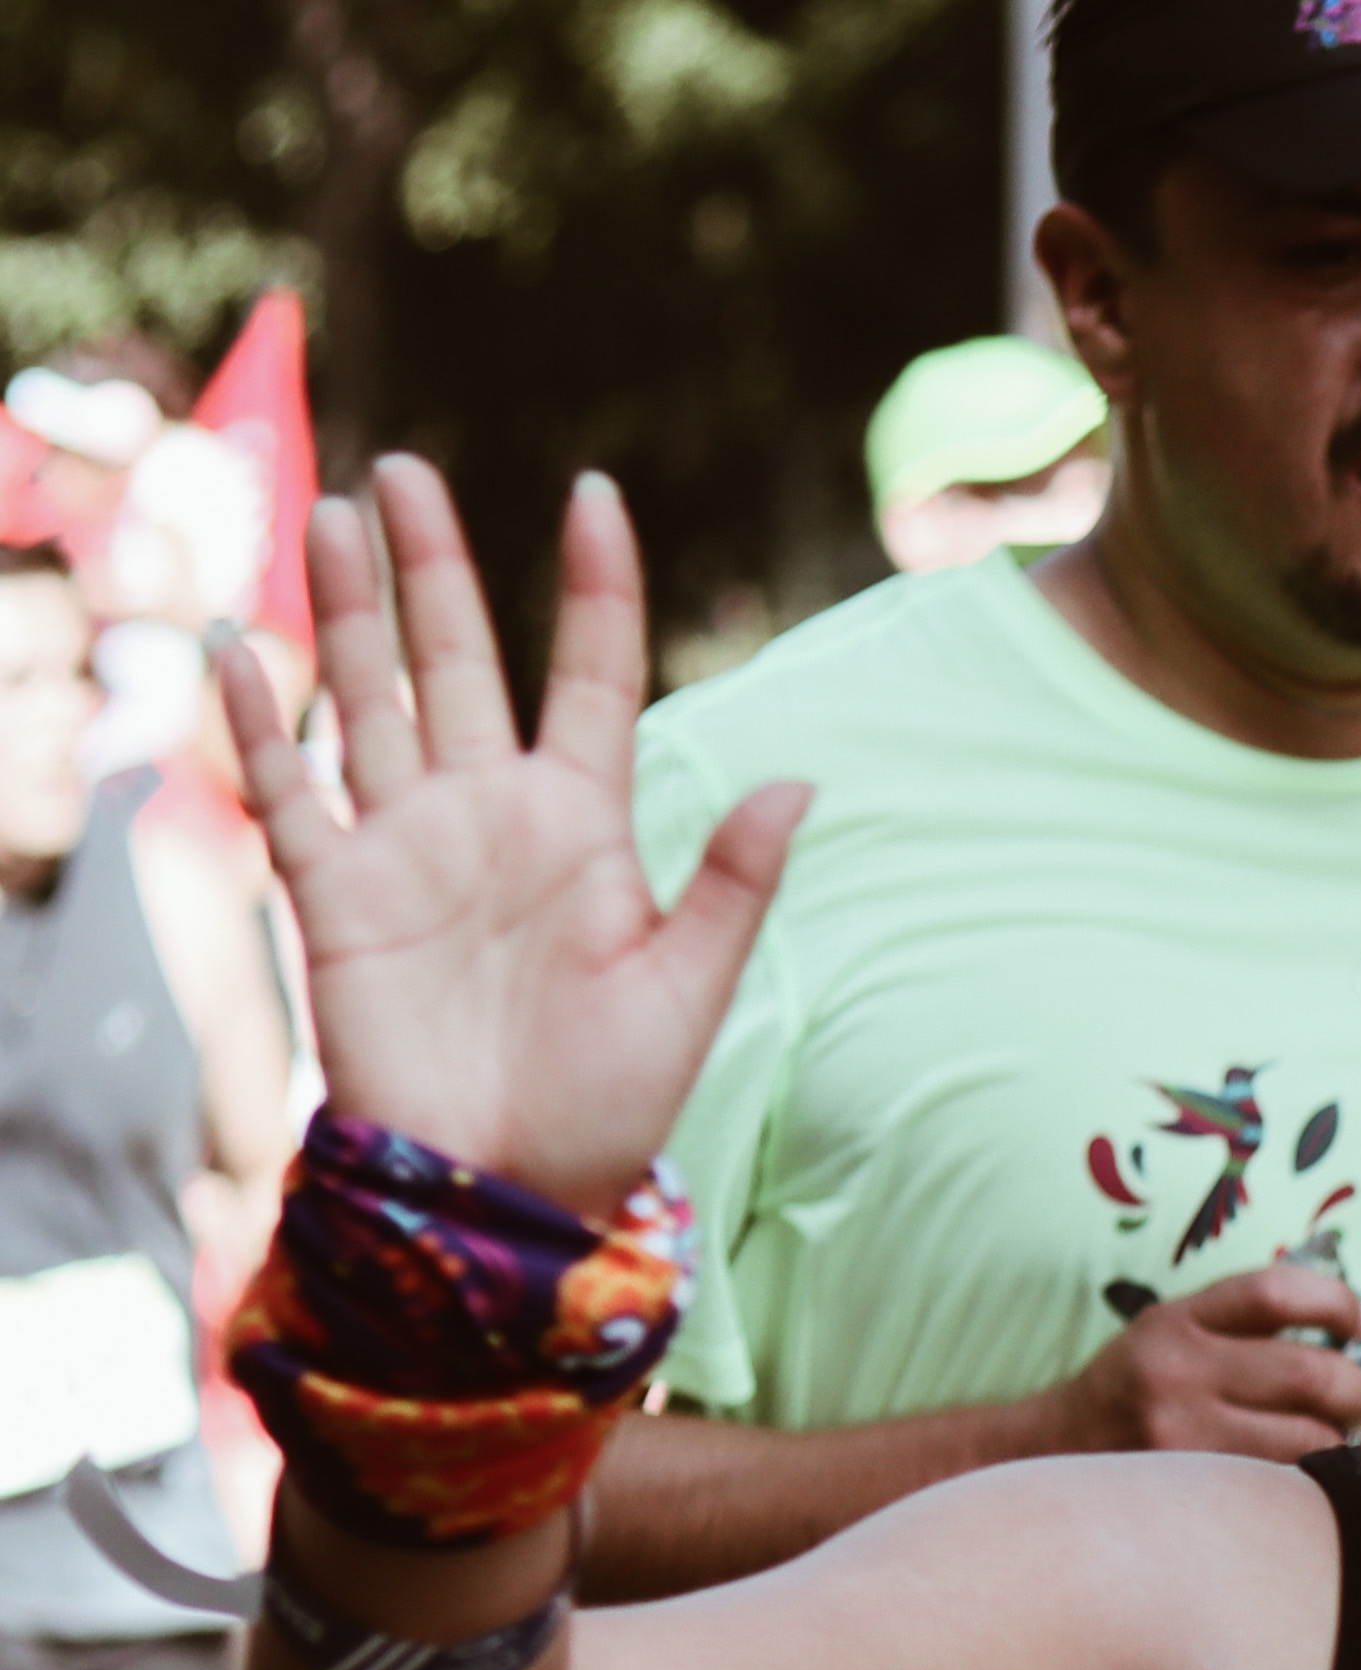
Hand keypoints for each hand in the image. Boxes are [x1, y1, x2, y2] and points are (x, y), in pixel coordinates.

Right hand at [216, 462, 806, 1224]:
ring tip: (335, 516)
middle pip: (461, 662)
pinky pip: (291, 789)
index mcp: (587, 826)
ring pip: (373, 699)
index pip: (591, 676)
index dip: (596, 588)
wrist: (508, 1187)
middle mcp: (492, 815)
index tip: (592, 495)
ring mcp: (408, 846)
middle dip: (433, 571)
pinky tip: (243, 651)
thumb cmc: (609, 1102)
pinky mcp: (336, 891)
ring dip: (350, 613)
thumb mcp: (690, 989)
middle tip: (407, 476)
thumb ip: (735, 883)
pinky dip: (262, 723)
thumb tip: (802, 780)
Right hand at [1063, 1263, 1360, 1458]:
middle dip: (1356, 1390)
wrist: (1051, 1455)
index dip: (1339, 1303)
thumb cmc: (1135, 1391)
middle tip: (1356, 1401)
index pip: (1278, 1293)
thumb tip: (1357, 1328)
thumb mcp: (1172, 1332)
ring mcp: (1184, 1438)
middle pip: (1313, 1374)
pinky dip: (1312, 1478)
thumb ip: (1247, 1324)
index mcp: (1179, 1321)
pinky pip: (1285, 1484)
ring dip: (1339, 1442)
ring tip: (1328, 1441)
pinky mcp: (1194, 1493)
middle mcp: (1178, 1372)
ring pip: (1311, 1440)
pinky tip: (1301, 1474)